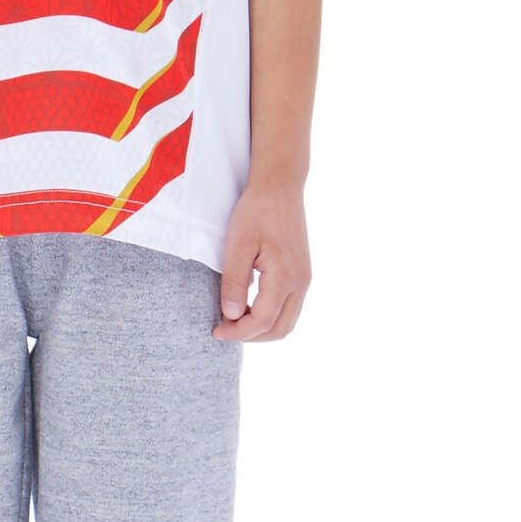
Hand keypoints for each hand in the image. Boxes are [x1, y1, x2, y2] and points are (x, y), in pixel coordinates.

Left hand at [212, 183, 310, 341]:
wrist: (280, 185)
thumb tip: (231, 315)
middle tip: (224, 329)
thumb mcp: (239, 243)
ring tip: (234, 319)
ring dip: (262, 327)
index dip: (238, 332)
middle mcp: (301, 283)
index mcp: (286, 277)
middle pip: (280, 329)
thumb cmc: (257, 210)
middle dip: (252, 336)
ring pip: (287, 320)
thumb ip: (235, 281)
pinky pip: (289, 306)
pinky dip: (270, 315)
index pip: (263, 321)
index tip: (216, 332)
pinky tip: (248, 305)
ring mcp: (304, 278)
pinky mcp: (301, 272)